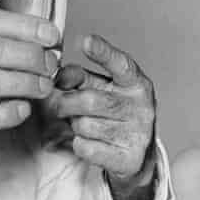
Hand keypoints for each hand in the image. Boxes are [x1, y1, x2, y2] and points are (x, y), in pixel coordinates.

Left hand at [44, 35, 157, 199]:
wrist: (136, 155)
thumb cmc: (116, 114)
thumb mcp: (105, 89)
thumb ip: (82, 78)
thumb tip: (58, 76)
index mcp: (136, 82)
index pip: (120, 64)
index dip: (103, 52)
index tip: (86, 41)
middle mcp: (141, 106)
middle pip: (90, 99)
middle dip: (67, 104)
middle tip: (61, 107)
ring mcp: (137, 133)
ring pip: (85, 125)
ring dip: (75, 126)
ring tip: (84, 125)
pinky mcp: (129, 158)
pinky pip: (86, 147)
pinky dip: (79, 144)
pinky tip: (89, 141)